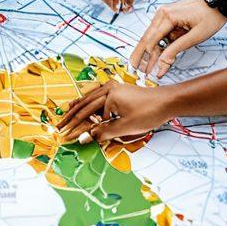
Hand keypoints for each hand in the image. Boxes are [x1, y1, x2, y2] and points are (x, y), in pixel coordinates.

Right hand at [58, 81, 174, 143]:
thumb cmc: (148, 113)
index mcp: (108, 96)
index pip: (86, 115)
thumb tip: (85, 138)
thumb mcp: (125, 127)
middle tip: (60, 126)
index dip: (75, 127)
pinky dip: (89, 102)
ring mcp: (113, 87)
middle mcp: (108, 88)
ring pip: (90, 97)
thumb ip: (104, 132)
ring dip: (78, 107)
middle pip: (85, 104)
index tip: (65, 135)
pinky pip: (98, 95)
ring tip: (66, 112)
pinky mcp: (118, 89)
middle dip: (71, 116)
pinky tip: (85, 103)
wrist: (167, 101)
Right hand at [130, 0, 225, 77]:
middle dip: (141, 55)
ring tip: (145, 66)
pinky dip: (158, 44)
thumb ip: (176, 49)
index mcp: (167, 16)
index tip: (147, 72)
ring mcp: (164, 14)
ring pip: (152, 36)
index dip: (148, 58)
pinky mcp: (169, 16)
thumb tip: (163, 62)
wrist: (218, 0)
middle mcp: (161, 13)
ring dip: (149, 51)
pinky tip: (156, 55)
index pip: (152, 41)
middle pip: (147, 38)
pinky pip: (160, 32)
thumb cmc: (210, 16)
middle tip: (134, 68)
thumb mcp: (195, 36)